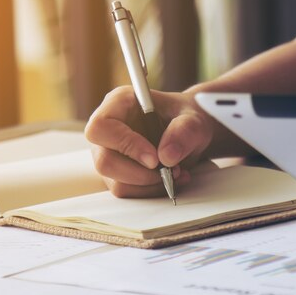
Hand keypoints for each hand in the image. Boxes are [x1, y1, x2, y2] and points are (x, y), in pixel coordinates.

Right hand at [85, 86, 216, 197]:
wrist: (189, 132)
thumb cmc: (185, 117)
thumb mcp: (194, 118)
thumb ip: (184, 131)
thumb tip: (166, 156)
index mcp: (118, 103)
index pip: (101, 127)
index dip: (125, 145)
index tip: (154, 159)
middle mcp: (107, 129)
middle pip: (103, 160)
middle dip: (139, 174)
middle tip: (168, 171)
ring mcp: (109, 152)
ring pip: (115, 181)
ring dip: (149, 184)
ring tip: (176, 173)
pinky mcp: (117, 172)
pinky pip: (126, 190)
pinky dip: (150, 190)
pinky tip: (169, 179)